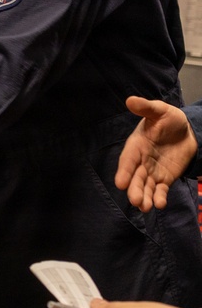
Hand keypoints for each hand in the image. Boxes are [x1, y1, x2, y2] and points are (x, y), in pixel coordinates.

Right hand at [116, 96, 197, 211]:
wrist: (187, 131)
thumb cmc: (169, 120)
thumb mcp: (160, 111)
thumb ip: (146, 108)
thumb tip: (130, 100)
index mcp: (136, 145)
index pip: (128, 160)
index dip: (124, 171)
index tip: (120, 183)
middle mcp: (141, 161)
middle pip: (135, 177)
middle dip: (134, 189)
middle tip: (135, 201)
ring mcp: (152, 172)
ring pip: (146, 187)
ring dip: (144, 197)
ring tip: (145, 207)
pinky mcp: (164, 179)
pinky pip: (160, 190)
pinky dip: (159, 197)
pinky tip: (160, 204)